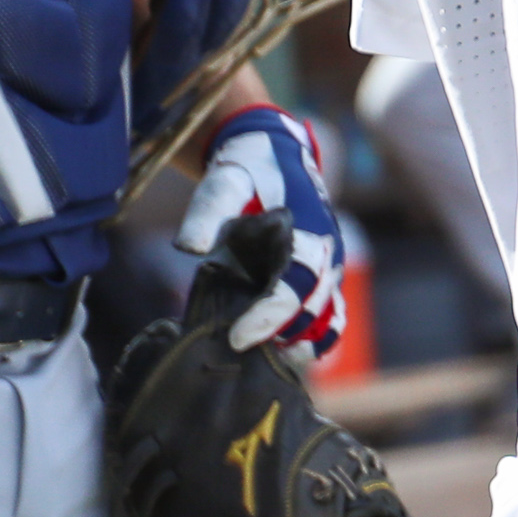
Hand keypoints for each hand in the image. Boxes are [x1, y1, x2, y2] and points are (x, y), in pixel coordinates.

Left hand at [176, 105, 346, 354]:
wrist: (274, 153)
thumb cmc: (248, 169)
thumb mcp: (223, 182)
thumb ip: (207, 213)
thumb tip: (188, 248)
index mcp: (309, 232)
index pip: (295, 286)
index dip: (270, 316)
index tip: (237, 338)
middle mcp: (328, 254)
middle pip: (313, 311)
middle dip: (278, 336)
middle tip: (235, 353)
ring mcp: (328, 268)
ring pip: (328, 321)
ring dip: (301, 345)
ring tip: (261, 363)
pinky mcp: (321, 278)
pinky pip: (329, 319)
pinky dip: (312, 341)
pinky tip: (281, 357)